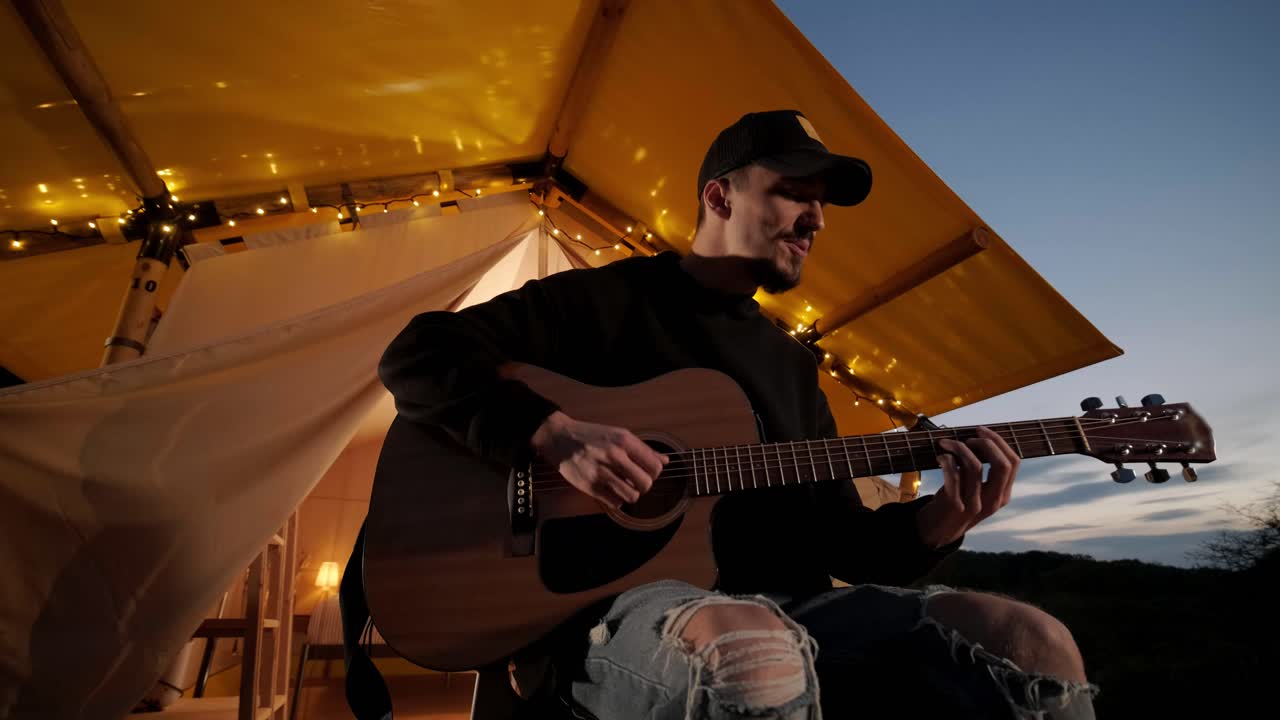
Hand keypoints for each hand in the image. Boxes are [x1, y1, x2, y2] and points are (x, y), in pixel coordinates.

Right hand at [530, 411, 668, 508]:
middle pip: (646, 483)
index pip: (655, 466)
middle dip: (644, 485)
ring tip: (623, 487)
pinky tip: (610, 490)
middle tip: (635, 481)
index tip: (645, 471)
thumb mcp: (619, 434)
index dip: (654, 473)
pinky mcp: (589, 486)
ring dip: (631, 494)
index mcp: (624, 440)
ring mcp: (601, 471)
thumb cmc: (592, 435)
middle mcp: (614, 455)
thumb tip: (665, 460)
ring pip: (632, 496)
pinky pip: (615, 503)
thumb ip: (643, 449)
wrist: (560, 437)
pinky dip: (616, 499)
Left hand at [915, 426, 1018, 547]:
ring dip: (960, 447)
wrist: (939, 530)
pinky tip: (940, 457)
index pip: (1014, 462)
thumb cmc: (958, 502)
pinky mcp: (955, 505)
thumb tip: (978, 437)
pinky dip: (946, 460)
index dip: (999, 442)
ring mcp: (976, 504)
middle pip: (1002, 464)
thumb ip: (984, 471)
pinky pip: (953, 474)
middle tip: (969, 436)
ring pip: (975, 466)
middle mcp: (994, 500)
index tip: (982, 430)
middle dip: (987, 443)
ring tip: (947, 444)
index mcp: (1003, 495)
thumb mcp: (979, 490)